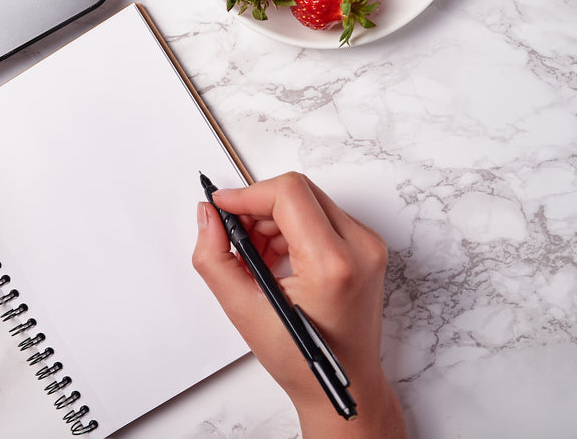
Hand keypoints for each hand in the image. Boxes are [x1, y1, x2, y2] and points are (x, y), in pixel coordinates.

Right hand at [192, 172, 405, 438]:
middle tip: (234, 235)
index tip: (223, 205)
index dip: (248, 194)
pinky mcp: (366, 247)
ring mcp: (368, 246)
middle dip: (258, 207)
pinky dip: (290, 227)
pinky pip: (320, 215)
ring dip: (273, 218)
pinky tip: (274, 256)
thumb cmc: (305, 360)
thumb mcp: (244, 309)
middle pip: (298, 192)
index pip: (288, 194)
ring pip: (308, 200)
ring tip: (254, 254)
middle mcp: (360, 248)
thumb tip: (208, 217)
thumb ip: (215, 257)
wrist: (345, 384)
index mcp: (333, 264)